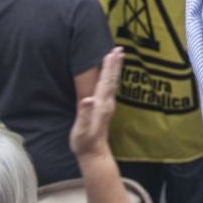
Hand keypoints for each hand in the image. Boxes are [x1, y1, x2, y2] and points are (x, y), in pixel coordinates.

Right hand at [70, 47, 123, 161]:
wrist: (93, 154)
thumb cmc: (85, 142)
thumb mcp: (82, 129)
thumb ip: (85, 114)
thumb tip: (88, 99)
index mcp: (101, 105)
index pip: (105, 81)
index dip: (108, 67)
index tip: (112, 53)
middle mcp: (107, 103)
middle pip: (112, 79)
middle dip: (115, 64)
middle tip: (119, 49)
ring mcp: (107, 106)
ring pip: (112, 83)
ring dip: (115, 69)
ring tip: (118, 57)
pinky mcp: (105, 109)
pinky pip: (109, 88)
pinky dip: (111, 77)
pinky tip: (111, 75)